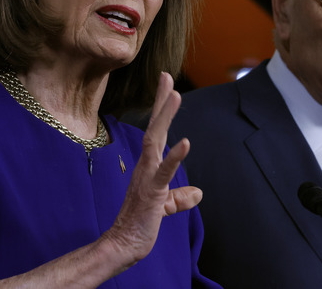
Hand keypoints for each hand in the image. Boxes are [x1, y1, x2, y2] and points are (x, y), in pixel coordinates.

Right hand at [103, 72, 201, 265]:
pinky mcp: (152, 191)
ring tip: (174, 95)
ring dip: (165, 117)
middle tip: (165, 76)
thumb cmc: (141, 223)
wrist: (124, 244)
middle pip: (154, 127)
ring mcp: (147, 176)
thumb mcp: (165, 207)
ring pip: (155, 141)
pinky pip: (163, 171)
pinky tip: (185, 142)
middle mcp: (146, 165)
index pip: (157, 131)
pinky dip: (174, 157)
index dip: (162, 108)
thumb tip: (198, 193)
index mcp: (150, 166)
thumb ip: (180, 198)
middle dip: (160, 102)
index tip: (166, 83)